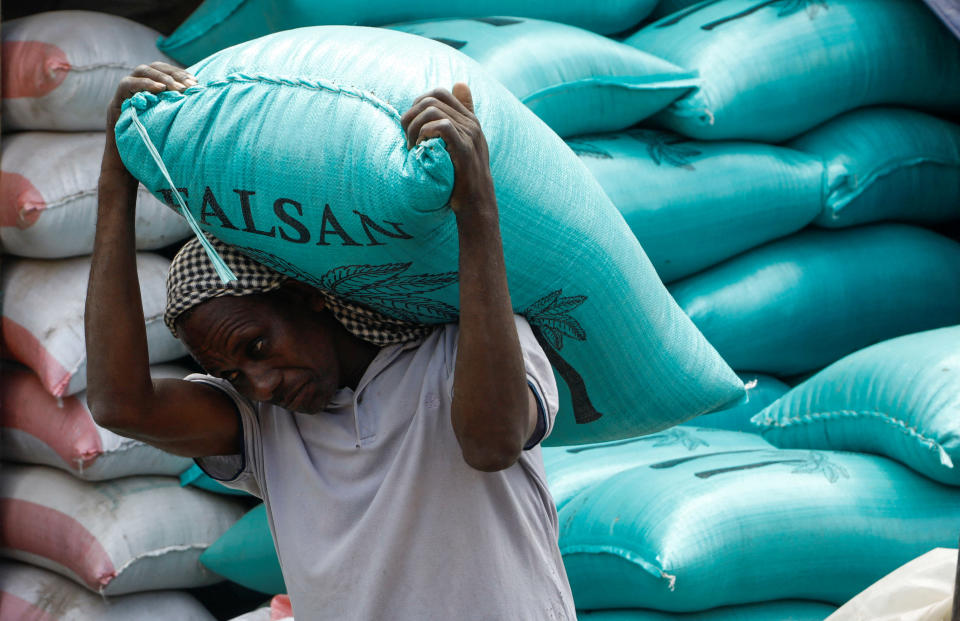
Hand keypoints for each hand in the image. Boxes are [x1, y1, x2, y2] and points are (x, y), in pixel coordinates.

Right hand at [101, 62, 195, 183]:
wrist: (128, 167)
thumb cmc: (154, 148)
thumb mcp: (170, 126)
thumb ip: (179, 112)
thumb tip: (206, 103)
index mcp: (148, 91)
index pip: (162, 71)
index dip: (178, 73)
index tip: (196, 82)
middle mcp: (134, 90)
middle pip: (151, 67)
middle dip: (172, 74)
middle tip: (189, 85)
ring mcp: (123, 96)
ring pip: (139, 72)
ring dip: (160, 78)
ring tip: (176, 88)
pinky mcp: (115, 105)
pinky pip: (125, 86)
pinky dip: (143, 84)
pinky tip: (160, 90)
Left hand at [400, 84, 495, 218]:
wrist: (476, 203)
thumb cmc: (464, 177)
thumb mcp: (464, 144)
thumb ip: (459, 118)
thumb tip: (459, 84)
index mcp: (469, 119)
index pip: (440, 93)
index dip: (419, 103)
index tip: (412, 125)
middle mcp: (471, 123)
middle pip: (432, 99)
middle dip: (412, 115)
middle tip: (407, 138)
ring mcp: (470, 134)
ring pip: (432, 111)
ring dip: (414, 127)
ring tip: (412, 147)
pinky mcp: (465, 147)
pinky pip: (441, 126)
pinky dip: (424, 134)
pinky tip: (421, 149)